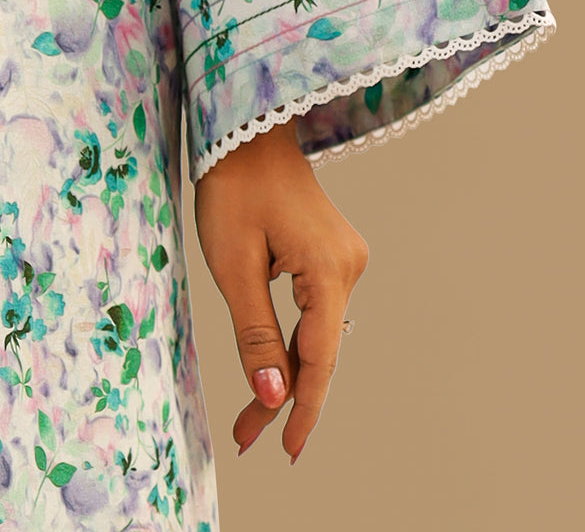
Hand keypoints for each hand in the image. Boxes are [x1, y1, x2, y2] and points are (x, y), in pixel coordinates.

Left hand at [193, 118, 369, 463]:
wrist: (249, 134)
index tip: (287, 450)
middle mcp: (349, 267)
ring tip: (251, 419)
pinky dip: (294, 341)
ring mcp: (346, 260)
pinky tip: (274, 368)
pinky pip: (315, 311)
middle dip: (285, 397)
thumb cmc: (235, 188)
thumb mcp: (234, 265)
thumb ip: (256, 334)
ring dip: (288, 371)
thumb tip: (274, 397)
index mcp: (329, 269)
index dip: (303, 409)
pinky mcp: (333, 256)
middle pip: (320, 349)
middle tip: (248, 439)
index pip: (320, 357)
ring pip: (318, 333)